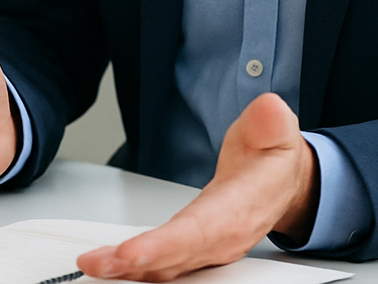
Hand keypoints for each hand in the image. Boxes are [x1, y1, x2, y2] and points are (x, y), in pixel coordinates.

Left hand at [77, 93, 318, 280]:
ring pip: (167, 266)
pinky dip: (137, 270)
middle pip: (175, 256)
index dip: (164, 245)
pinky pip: (164, 265)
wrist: (283, 182)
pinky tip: (111, 267)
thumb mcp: (275, 131)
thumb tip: (267, 109)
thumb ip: (268, 121)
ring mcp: (208, 249)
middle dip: (134, 264)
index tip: (130, 252)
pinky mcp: (195, 250)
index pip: (199, 231)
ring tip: (94, 266)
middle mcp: (222, 237)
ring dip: (129, 271)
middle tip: (95, 264)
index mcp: (239, 209)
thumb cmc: (272, 158)